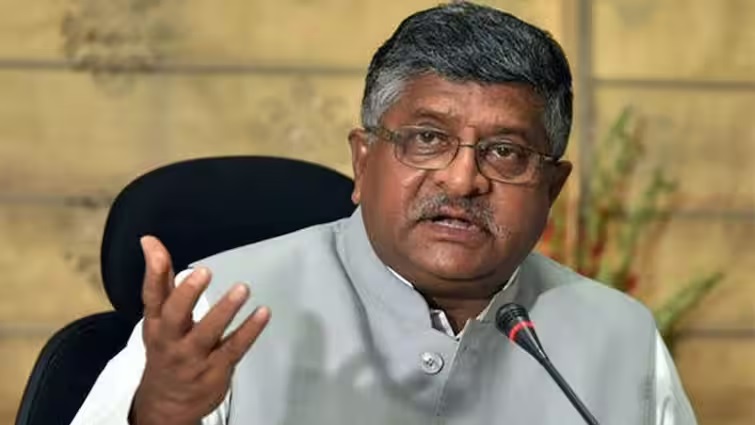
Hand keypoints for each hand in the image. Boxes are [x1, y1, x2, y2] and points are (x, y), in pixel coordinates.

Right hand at [130, 236, 270, 424]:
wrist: (166, 405)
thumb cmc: (166, 349)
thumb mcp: (158, 318)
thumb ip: (161, 279)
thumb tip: (150, 241)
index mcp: (156, 324)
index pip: (151, 296)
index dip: (152, 271)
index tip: (153, 244)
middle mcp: (171, 340)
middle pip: (174, 316)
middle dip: (187, 294)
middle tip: (203, 272)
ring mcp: (194, 357)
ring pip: (207, 333)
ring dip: (225, 310)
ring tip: (242, 289)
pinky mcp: (216, 369)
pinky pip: (234, 348)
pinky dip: (249, 331)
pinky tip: (262, 313)